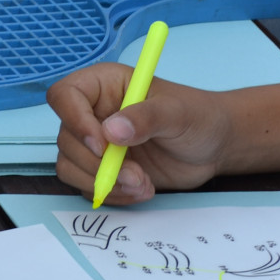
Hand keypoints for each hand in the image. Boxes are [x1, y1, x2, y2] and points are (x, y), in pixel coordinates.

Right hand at [48, 65, 235, 202]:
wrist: (214, 146)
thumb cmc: (198, 116)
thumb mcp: (177, 113)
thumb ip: (145, 118)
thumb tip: (111, 132)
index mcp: (103, 85)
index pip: (65, 96)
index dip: (75, 121)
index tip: (102, 145)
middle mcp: (93, 112)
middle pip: (66, 138)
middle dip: (98, 164)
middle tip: (136, 176)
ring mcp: (96, 142)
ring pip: (70, 165)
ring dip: (104, 182)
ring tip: (143, 184)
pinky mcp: (103, 168)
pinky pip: (87, 185)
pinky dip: (111, 194)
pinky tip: (141, 190)